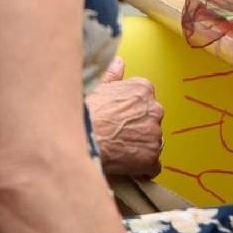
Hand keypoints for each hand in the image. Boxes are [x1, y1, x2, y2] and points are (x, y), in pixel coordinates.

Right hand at [88, 59, 163, 178]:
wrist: (78, 139)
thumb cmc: (84, 114)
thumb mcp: (96, 88)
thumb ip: (111, 75)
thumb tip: (118, 63)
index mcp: (143, 90)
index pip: (145, 103)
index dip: (131, 115)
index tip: (119, 121)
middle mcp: (154, 109)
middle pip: (150, 123)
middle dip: (137, 131)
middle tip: (116, 138)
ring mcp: (154, 133)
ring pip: (151, 143)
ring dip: (138, 149)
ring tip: (116, 153)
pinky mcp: (150, 156)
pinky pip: (152, 166)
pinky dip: (141, 170)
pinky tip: (126, 169)